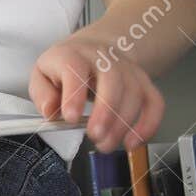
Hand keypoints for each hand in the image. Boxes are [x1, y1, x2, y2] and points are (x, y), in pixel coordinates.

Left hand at [29, 40, 164, 153]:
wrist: (92, 50)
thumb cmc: (64, 68)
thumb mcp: (41, 76)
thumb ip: (43, 94)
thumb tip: (50, 111)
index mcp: (72, 55)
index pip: (75, 69)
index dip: (73, 95)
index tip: (71, 119)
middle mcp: (103, 59)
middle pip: (112, 81)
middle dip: (105, 112)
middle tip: (95, 136)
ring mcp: (127, 70)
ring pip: (134, 94)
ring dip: (122, 124)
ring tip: (106, 144)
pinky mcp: (144, 82)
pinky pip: (154, 103)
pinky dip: (148, 125)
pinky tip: (133, 142)